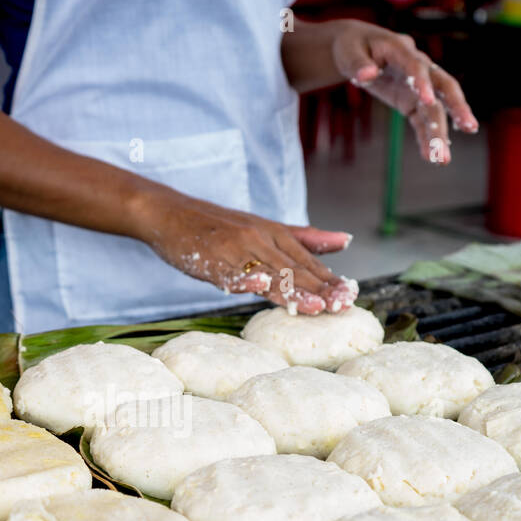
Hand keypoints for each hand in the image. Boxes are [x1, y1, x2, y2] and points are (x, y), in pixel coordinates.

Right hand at [135, 189, 356, 314]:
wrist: (170, 213)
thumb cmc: (217, 226)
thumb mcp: (264, 228)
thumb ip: (305, 238)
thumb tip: (346, 240)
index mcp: (274, 234)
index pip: (307, 261)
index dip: (329, 279)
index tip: (351, 296)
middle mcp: (259, 240)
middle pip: (293, 268)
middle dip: (320, 288)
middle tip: (343, 305)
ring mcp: (235, 249)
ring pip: (268, 272)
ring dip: (293, 290)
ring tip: (316, 306)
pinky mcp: (212, 259)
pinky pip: (230, 273)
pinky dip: (244, 279)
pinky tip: (259, 285)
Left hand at [333, 20, 476, 163]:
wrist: (358, 50)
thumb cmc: (353, 47)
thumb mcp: (348, 52)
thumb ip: (357, 63)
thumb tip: (366, 74)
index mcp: (401, 49)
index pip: (417, 65)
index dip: (423, 81)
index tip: (427, 99)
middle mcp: (418, 67)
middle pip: (443, 86)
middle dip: (456, 106)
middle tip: (470, 127)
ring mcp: (418, 87)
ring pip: (435, 109)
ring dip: (441, 133)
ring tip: (443, 159)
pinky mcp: (412, 102)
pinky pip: (422, 121)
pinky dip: (426, 138)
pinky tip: (432, 158)